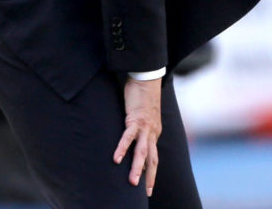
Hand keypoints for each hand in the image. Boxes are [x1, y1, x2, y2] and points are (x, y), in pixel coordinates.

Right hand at [113, 77, 161, 196]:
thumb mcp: (143, 116)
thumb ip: (139, 127)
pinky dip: (122, 148)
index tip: (148, 186)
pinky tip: (117, 160)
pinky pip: (128, 137)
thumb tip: (133, 136)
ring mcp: (145, 126)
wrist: (147, 78)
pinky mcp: (135, 119)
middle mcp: (152, 132)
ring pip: (142, 151)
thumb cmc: (143, 96)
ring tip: (132, 183)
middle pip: (152, 159)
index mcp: (154, 132)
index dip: (151, 172)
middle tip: (147, 193)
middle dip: (149, 177)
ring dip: (137, 168)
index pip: (153, 157)